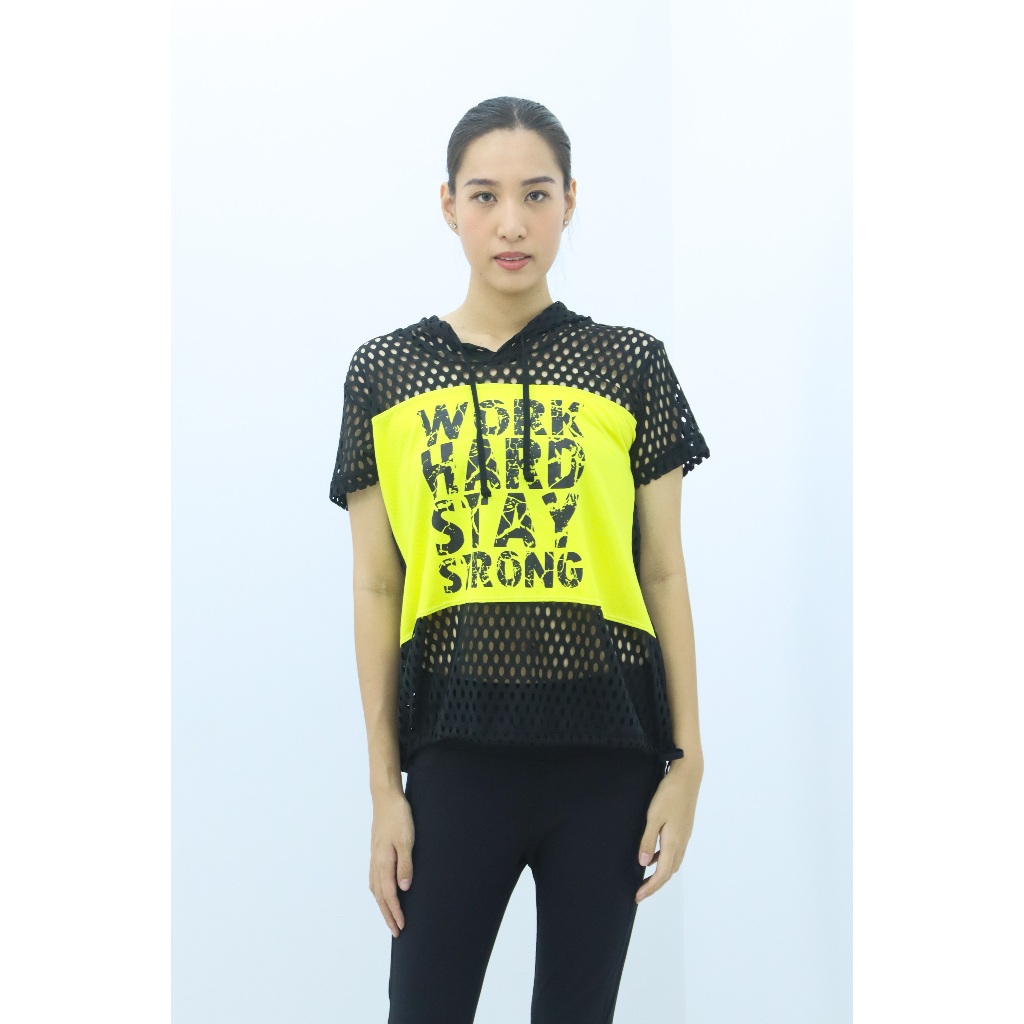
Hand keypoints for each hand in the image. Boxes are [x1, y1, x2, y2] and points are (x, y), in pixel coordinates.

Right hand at [369, 788, 414, 937]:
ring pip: (376, 889)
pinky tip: (382, 894)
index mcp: (383, 862)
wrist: (386, 798)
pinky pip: (374, 879)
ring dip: (382, 906)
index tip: (401, 927)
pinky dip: (378, 892)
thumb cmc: (398, 817)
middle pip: (380, 896)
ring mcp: (374, 858)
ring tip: (390, 918)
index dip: (395, 912)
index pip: (389, 895)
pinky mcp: (375, 852)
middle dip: (388, 915)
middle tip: (396, 932)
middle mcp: (376, 863)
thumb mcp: (407, 840)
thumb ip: (405, 865)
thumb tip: (403, 889)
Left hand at [635, 761, 700, 903]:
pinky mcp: (684, 829)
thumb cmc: (669, 793)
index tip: (638, 896)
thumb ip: (648, 840)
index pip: (662, 873)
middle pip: (669, 872)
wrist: (688, 776)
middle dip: (655, 885)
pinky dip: (666, 861)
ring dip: (661, 874)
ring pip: (674, 863)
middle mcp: (682, 842)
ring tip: (647, 879)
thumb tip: (644, 863)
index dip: (650, 888)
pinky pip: (676, 852)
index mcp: (674, 842)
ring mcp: (685, 836)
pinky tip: (656, 856)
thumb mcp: (653, 816)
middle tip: (640, 892)